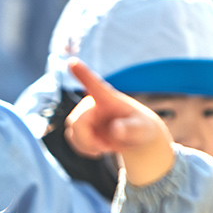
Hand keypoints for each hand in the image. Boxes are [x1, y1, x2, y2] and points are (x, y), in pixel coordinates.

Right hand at [64, 59, 175, 186]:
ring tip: (104, 148)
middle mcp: (93, 103)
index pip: (94, 84)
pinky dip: (82, 148)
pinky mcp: (80, 126)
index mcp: (108, 98)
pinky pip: (71, 138)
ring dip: (86, 145)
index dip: (82, 74)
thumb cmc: (140, 128)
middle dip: (87, 139)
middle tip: (105, 149)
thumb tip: (115, 129)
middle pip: (76, 120)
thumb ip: (130, 129)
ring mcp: (85, 114)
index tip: (72, 62)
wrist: (135, 137)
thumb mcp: (141, 130)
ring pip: (71, 130)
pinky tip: (97, 150)